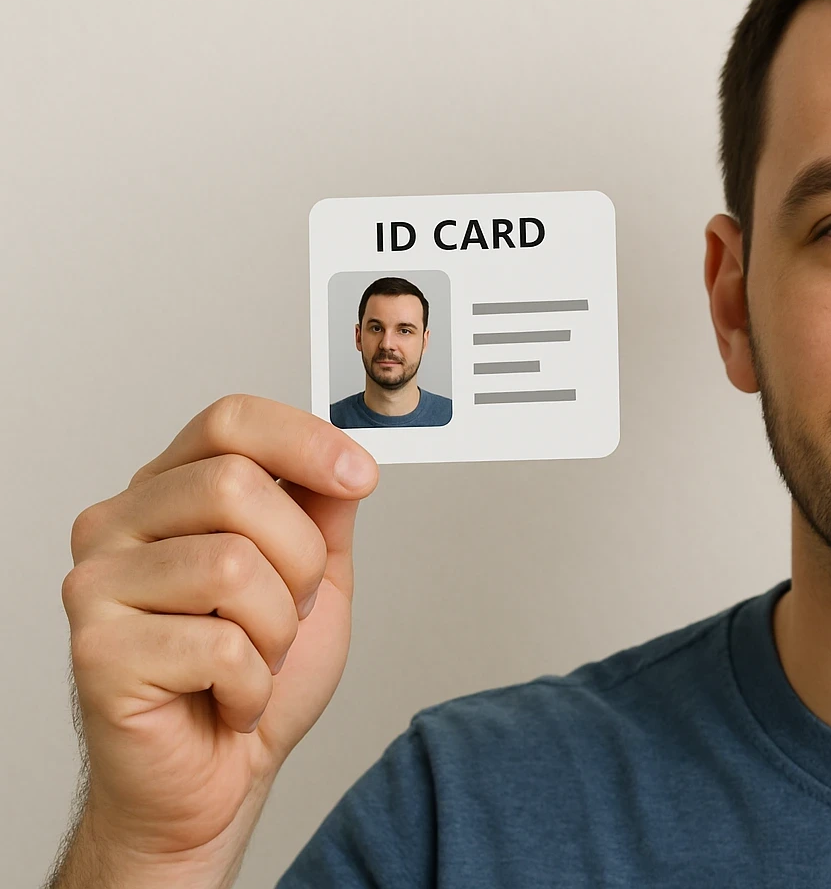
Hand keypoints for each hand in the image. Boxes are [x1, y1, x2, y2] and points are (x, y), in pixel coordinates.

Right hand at [56, 395, 377, 882]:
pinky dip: (251, 684)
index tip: (361, 476)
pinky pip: (219, 645)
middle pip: (236, 486)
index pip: (229, 422)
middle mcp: (119, 525)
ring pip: (232, 566)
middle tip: (289, 613)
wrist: (215, 783)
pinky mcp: (96, 652)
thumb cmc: (250, 680)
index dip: (304, 441)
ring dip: (277, 631)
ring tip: (254, 659)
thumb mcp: (315, 580)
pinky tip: (227, 698)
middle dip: (300, 562)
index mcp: (167, 493)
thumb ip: (324, 512)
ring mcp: (98, 586)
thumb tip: (345, 455)